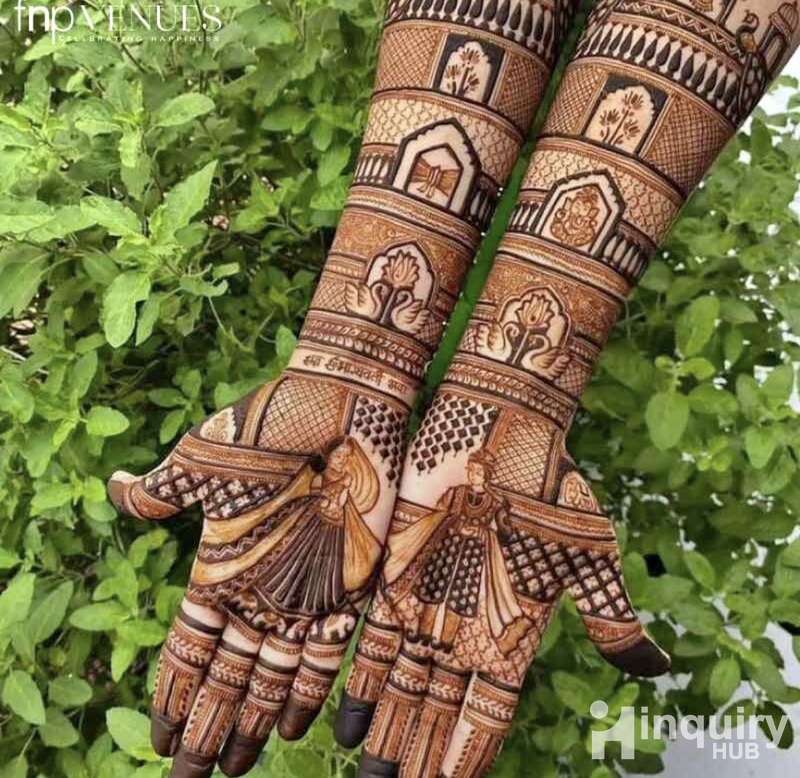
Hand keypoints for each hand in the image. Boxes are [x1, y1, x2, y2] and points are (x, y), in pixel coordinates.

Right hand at [108, 371, 405, 777]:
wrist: (341, 406)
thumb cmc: (268, 429)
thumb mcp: (202, 460)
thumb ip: (162, 491)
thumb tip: (113, 490)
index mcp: (221, 563)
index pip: (191, 646)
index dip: (175, 692)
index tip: (161, 738)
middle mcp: (261, 587)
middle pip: (229, 674)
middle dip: (210, 726)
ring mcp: (305, 591)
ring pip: (272, 676)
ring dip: (253, 722)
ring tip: (236, 766)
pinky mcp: (350, 586)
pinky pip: (326, 655)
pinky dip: (308, 694)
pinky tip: (292, 730)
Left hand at [335, 397, 668, 777]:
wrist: (500, 429)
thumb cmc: (550, 488)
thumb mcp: (586, 555)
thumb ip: (608, 616)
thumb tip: (658, 669)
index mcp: (513, 631)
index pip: (488, 713)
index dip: (467, 755)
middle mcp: (466, 627)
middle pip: (439, 711)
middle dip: (419, 757)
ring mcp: (428, 603)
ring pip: (403, 686)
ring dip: (387, 734)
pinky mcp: (394, 576)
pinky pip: (372, 641)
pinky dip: (361, 684)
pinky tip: (346, 726)